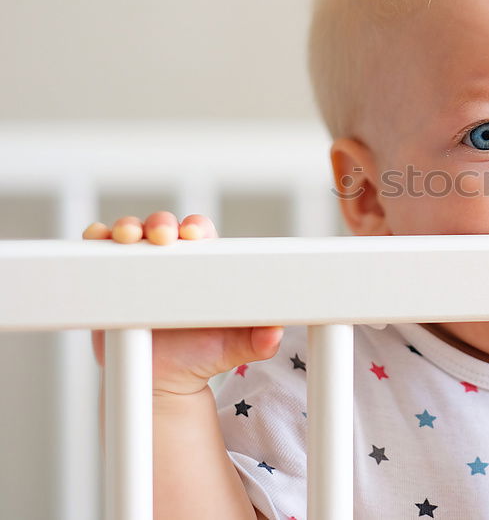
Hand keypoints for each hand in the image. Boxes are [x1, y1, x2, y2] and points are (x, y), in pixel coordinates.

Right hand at [83, 211, 283, 395]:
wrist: (162, 381)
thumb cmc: (201, 355)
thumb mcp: (233, 349)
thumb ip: (258, 341)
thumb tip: (275, 334)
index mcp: (202, 266)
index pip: (200, 234)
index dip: (196, 228)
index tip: (195, 236)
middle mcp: (168, 260)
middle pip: (163, 226)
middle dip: (161, 223)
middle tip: (164, 236)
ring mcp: (137, 267)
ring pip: (131, 234)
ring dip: (128, 227)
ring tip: (129, 237)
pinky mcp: (109, 279)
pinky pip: (100, 253)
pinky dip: (96, 239)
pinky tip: (97, 239)